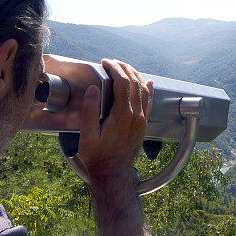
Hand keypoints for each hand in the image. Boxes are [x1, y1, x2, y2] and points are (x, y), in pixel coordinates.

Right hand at [78, 59, 153, 184]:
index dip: (114, 69)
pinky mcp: (143, 125)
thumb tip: (93, 89)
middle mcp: (136, 115)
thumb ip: (90, 111)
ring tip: (125, 67)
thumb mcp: (87, 135)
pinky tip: (147, 82)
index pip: (122, 83)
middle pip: (134, 83)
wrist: (113, 174)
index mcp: (122, 115)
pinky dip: (148, 89)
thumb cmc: (98, 157)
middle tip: (113, 62)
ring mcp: (141, 120)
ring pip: (143, 90)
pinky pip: (149, 102)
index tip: (105, 62)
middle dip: (124, 68)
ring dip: (135, 75)